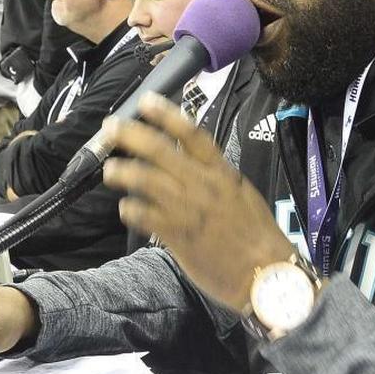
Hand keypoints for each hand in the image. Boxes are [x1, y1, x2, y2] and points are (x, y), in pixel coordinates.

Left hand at [102, 93, 294, 311]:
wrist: (265, 272)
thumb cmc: (256, 233)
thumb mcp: (240, 192)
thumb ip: (214, 172)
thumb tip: (189, 152)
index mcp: (221, 172)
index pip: (192, 134)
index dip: (166, 115)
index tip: (146, 101)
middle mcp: (203, 185)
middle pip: (160, 151)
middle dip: (131, 136)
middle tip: (110, 127)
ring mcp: (188, 209)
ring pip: (146, 181)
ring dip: (123, 172)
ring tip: (110, 170)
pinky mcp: (178, 236)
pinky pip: (145, 216)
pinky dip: (131, 210)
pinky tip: (125, 208)